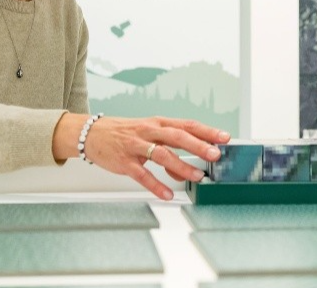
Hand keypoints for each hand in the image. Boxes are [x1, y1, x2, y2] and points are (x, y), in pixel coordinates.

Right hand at [54, 114, 229, 199]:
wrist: (92, 133)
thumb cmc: (125, 132)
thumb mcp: (149, 134)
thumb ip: (170, 150)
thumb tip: (187, 170)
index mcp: (158, 123)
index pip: (187, 125)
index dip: (207, 131)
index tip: (224, 137)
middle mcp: (149, 131)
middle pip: (177, 137)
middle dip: (198, 146)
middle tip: (214, 155)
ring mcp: (136, 146)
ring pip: (162, 155)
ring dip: (181, 167)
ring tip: (196, 176)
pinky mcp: (124, 162)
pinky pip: (142, 174)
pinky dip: (156, 185)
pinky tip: (167, 194)